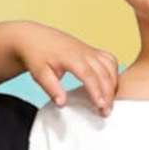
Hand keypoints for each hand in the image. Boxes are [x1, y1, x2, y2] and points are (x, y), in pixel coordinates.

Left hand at [0, 22, 119, 113]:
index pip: (88, 75)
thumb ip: (51, 88)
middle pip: (103, 72)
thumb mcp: (39, 74)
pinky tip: (110, 86)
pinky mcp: (92, 50)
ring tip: (109, 102)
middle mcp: (84, 52)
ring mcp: (89, 50)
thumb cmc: (37, 56)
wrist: (35, 37)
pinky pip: (109, 60)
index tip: (100, 106)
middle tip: (106, 112)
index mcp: (70, 57)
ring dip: (114, 84)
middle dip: (108, 93)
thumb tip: (62, 103)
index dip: (96, 91)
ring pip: (110, 65)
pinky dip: (114, 73)